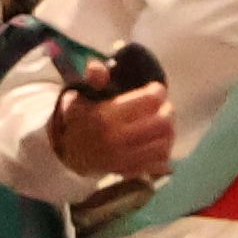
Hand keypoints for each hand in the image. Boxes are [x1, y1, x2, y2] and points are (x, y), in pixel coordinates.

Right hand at [52, 69, 178, 186]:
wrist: (68, 154)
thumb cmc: (79, 121)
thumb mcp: (80, 97)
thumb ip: (92, 81)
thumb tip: (97, 66)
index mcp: (106, 116)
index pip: (150, 100)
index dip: (157, 91)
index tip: (154, 90)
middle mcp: (117, 138)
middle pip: (163, 121)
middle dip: (167, 110)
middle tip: (162, 107)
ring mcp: (125, 157)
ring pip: (165, 141)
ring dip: (168, 130)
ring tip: (161, 123)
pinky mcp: (130, 170)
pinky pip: (160, 161)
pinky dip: (164, 150)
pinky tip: (157, 141)